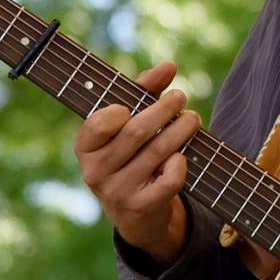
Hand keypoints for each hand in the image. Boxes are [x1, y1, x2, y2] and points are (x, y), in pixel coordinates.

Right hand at [74, 60, 200, 263]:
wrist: (138, 213)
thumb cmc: (132, 155)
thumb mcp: (130, 124)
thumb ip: (144, 91)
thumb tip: (169, 65)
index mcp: (86, 148)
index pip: (98, 123)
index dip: (120, 110)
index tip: (135, 103)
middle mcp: (96, 172)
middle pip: (136, 132)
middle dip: (164, 110)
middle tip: (181, 96)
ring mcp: (117, 192)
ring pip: (157, 152)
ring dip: (181, 130)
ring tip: (192, 118)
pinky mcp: (141, 207)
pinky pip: (168, 180)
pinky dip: (180, 163)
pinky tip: (183, 156)